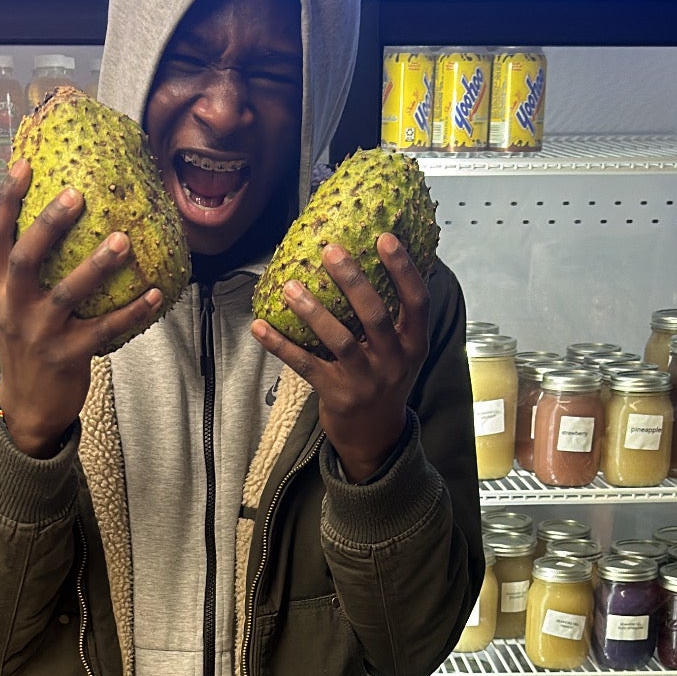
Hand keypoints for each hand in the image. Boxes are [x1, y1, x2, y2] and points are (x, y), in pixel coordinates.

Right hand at [0, 161, 163, 456]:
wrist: (26, 409)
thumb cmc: (26, 347)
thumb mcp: (9, 308)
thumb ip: (23, 273)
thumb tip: (52, 221)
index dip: (7, 200)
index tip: (24, 166)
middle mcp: (13, 308)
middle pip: (25, 259)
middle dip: (48, 225)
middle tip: (77, 195)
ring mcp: (39, 334)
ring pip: (67, 294)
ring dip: (96, 266)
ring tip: (122, 241)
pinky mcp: (67, 356)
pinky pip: (105, 330)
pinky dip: (132, 313)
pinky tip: (155, 294)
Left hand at [251, 235, 430, 480]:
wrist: (374, 438)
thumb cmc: (384, 381)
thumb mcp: (402, 352)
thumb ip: (394, 317)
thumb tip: (373, 259)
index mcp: (414, 344)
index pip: (417, 301)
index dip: (403, 269)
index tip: (386, 237)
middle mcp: (394, 361)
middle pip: (375, 315)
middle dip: (353, 280)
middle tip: (331, 250)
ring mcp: (365, 381)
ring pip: (338, 340)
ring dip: (312, 311)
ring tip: (289, 286)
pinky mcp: (336, 395)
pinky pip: (305, 365)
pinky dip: (280, 345)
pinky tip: (259, 326)